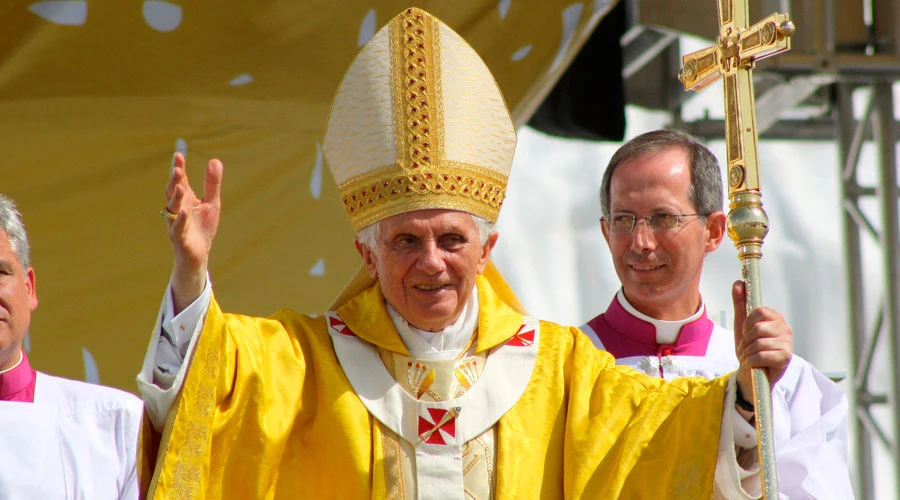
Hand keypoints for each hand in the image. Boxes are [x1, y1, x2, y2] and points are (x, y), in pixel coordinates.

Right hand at [164, 153, 222, 311]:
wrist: (199, 255)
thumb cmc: (202, 228)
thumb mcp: (212, 203)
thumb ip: (212, 184)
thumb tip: (215, 160)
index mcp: (185, 200)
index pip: (180, 181)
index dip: (178, 168)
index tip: (178, 155)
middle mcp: (177, 210)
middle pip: (172, 192)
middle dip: (174, 181)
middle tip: (178, 169)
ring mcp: (177, 224)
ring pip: (172, 209)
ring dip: (175, 197)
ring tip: (180, 186)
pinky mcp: (180, 238)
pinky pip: (178, 228)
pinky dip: (180, 220)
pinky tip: (184, 211)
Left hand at [732, 280, 792, 408]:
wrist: (752, 372)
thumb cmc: (749, 347)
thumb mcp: (741, 324)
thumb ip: (741, 302)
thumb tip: (738, 282)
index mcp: (775, 318)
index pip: (759, 310)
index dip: (747, 323)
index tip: (745, 332)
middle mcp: (785, 328)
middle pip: (758, 328)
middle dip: (745, 340)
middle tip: (746, 348)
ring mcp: (787, 343)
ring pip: (758, 343)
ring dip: (747, 352)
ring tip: (749, 356)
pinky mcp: (785, 358)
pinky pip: (761, 355)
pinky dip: (751, 361)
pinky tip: (754, 364)